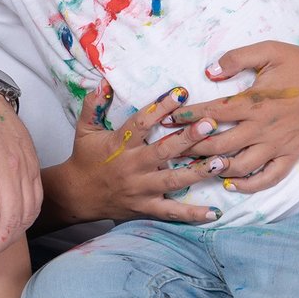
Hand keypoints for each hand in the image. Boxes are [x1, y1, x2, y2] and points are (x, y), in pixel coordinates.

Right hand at [46, 83, 217, 223]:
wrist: (76, 195)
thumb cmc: (85, 159)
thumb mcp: (84, 129)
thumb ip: (93, 105)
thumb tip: (104, 82)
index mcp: (120, 145)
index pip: (141, 123)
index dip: (161, 107)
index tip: (181, 93)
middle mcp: (132, 166)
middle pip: (163, 151)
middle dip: (188, 138)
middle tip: (210, 124)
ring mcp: (141, 189)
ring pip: (173, 181)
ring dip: (198, 172)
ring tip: (221, 162)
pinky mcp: (145, 207)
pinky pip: (171, 212)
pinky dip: (193, 214)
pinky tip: (215, 212)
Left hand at [171, 42, 298, 192]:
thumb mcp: (268, 50)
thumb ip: (236, 58)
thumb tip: (208, 71)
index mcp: (254, 102)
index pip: (212, 113)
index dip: (186, 118)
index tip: (167, 120)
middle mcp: (263, 128)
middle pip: (219, 145)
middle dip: (191, 148)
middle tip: (171, 150)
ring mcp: (277, 145)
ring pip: (240, 166)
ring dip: (214, 168)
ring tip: (193, 167)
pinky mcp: (292, 155)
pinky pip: (268, 178)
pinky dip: (248, 185)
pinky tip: (230, 183)